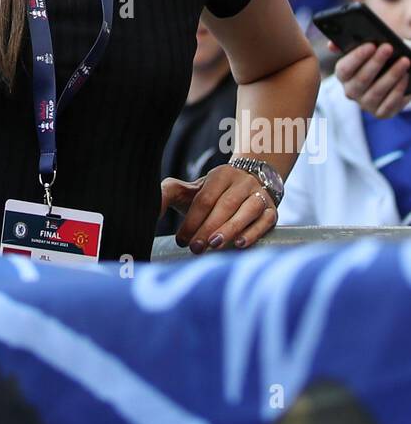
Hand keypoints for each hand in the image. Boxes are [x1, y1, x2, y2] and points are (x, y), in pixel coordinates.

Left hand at [161, 164, 277, 253]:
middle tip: (195, 248)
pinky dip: (252, 233)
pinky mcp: (272, 210)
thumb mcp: (194, 189)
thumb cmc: (215, 194)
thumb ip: (170, 193)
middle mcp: (242, 182)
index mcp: (221, 175)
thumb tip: (151, 205)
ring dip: (229, 230)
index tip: (182, 240)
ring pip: (246, 212)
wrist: (252, 183)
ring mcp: (260, 195)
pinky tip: (239, 244)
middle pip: (224, 206)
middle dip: (207, 229)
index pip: (204, 198)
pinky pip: (264, 221)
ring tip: (214, 245)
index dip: (192, 220)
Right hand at [328, 40, 410, 118]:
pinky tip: (406, 77)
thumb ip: (346, 45)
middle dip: (376, 62)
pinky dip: (398, 89)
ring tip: (404, 61)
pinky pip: (389, 104)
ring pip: (377, 91)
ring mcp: (365, 104)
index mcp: (343, 75)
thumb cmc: (375, 58)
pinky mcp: (380, 113)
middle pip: (361, 79)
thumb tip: (332, 45)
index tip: (371, 45)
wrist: (390, 75)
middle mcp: (351, 91)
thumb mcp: (363, 49)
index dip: (357, 57)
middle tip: (389, 48)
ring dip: (392, 75)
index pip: (344, 68)